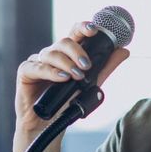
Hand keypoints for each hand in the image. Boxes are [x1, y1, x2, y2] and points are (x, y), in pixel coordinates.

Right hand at [15, 21, 129, 131]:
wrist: (48, 125)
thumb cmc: (66, 103)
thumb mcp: (90, 84)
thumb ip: (105, 67)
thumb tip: (125, 50)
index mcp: (67, 53)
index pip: (75, 33)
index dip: (84, 27)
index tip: (95, 29)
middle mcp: (52, 54)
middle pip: (64, 41)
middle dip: (77, 51)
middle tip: (87, 66)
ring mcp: (38, 62)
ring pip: (51, 52)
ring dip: (66, 63)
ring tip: (76, 76)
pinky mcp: (25, 73)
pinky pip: (37, 67)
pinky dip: (51, 72)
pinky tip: (62, 78)